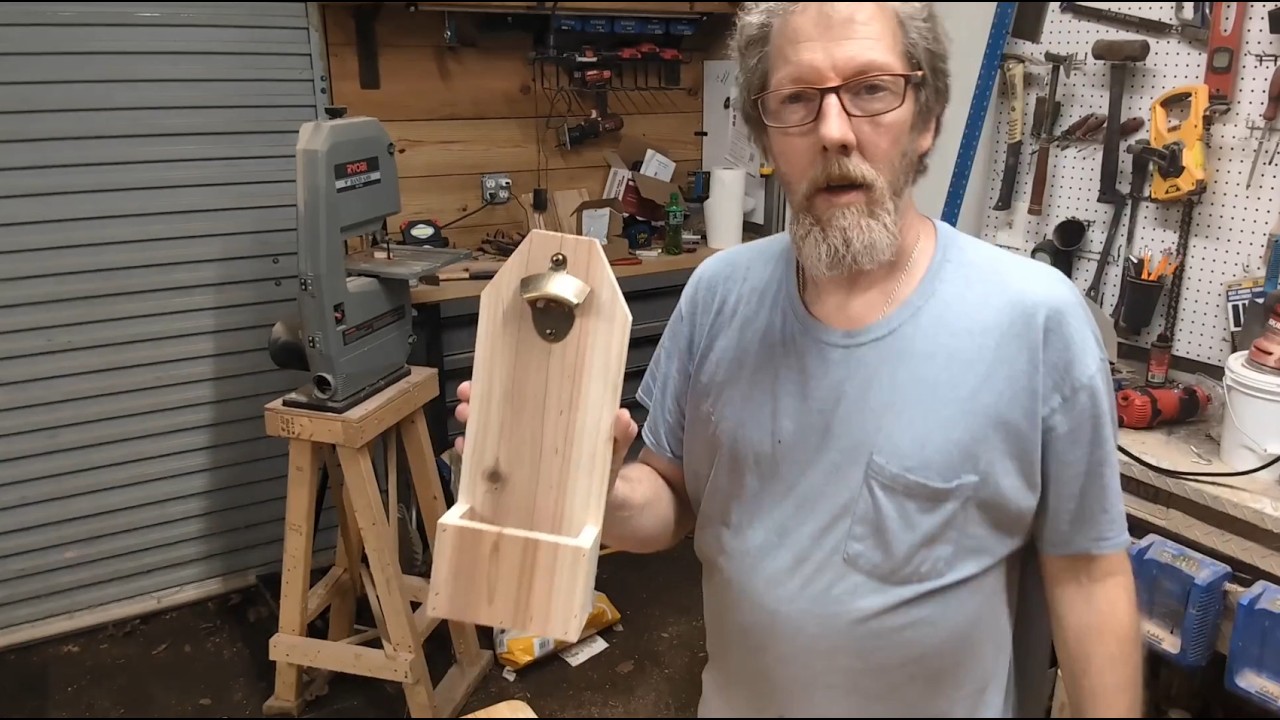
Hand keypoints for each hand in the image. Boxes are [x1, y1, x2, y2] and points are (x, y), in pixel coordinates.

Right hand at [453, 381, 639, 475]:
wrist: (605, 510)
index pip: (527, 397)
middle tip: (468, 394)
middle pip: (502, 413)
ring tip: (465, 416)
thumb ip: (618, 436)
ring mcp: (521, 459)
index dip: (508, 384)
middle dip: (482, 400)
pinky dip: (475, 456)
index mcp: (554, 422)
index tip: (491, 373)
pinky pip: (489, 467)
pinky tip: (466, 449)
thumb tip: (623, 418)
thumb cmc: (604, 471)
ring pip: (491, 436)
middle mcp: (533, 436)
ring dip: (474, 424)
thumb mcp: (612, 451)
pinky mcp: (515, 484)